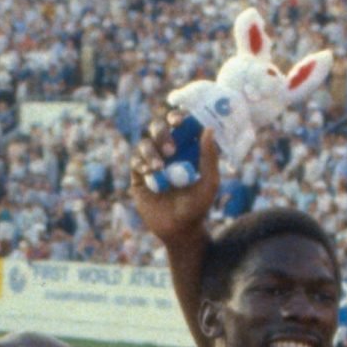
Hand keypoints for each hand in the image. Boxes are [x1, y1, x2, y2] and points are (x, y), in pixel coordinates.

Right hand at [131, 113, 217, 242]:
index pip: (179, 123)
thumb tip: (208, 129)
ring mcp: (152, 161)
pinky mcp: (139, 175)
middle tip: (171, 149)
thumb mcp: (209, 183)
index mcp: (186, 147)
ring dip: (151, 152)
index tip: (179, 120)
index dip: (178, 116)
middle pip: (158, 127)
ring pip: (145, 143)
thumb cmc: (198, 206)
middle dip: (162, 133)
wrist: (179, 230)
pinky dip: (142, 163)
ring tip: (159, 168)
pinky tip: (150, 173)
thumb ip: (210, 157)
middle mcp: (168, 151)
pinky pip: (136, 161)